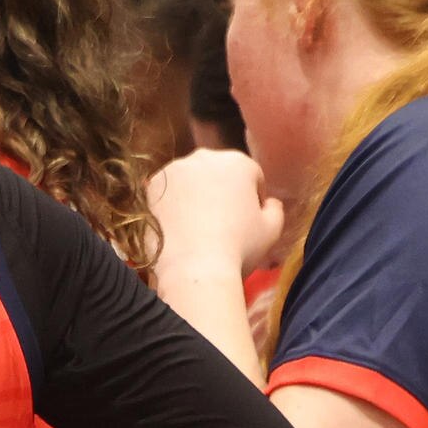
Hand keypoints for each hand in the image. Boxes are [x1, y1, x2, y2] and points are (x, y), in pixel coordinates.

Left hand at [145, 146, 282, 288]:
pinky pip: (166, 192)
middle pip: (219, 174)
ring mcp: (175, 169)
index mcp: (239, 162)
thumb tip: (269, 202)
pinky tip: (176, 227)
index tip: (247, 221)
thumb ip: (275, 209)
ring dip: (195, 196)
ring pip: (191, 180)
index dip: (252, 200)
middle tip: (221, 223)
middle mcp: (205, 157)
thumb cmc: (239, 249)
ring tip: (196, 227)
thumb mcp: (272, 230)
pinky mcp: (151, 186)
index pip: (251, 176)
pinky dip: (171, 205)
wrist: (193, 269)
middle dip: (222, 192)